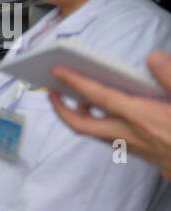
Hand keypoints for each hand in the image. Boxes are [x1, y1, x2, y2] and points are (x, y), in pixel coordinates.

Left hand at [49, 52, 170, 179]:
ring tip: (75, 97)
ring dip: (78, 116)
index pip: (99, 97)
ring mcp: (130, 146)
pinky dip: (95, 123)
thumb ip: (170, 77)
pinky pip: (105, 137)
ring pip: (91, 133)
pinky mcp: (136, 152)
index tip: (58, 70)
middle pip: (81, 124)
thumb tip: (153, 57)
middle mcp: (129, 134)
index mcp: (141, 117)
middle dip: (61, 109)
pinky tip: (102, 111)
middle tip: (52, 91)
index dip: (76, 82)